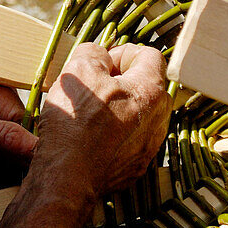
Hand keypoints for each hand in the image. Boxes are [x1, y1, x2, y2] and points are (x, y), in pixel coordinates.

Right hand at [33, 42, 170, 206]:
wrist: (68, 176)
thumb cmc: (76, 122)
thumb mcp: (79, 70)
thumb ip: (94, 53)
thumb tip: (100, 56)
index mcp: (151, 90)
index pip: (150, 56)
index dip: (123, 52)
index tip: (103, 62)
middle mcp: (159, 118)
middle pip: (145, 86)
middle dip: (120, 81)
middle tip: (93, 85)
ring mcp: (149, 146)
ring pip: (138, 115)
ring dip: (117, 108)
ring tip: (89, 112)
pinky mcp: (135, 166)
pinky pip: (129, 140)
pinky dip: (113, 135)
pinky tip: (90, 137)